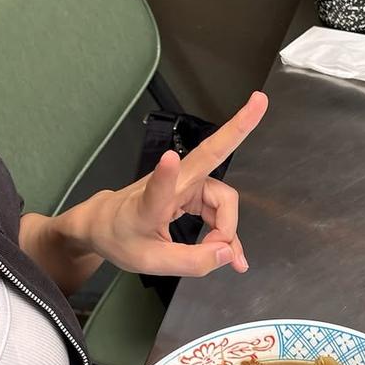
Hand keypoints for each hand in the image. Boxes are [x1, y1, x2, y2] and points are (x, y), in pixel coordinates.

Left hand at [85, 92, 267, 277]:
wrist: (105, 224)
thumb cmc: (121, 238)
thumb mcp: (151, 263)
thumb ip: (192, 262)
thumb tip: (228, 253)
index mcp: (148, 204)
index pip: (157, 189)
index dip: (165, 175)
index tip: (169, 158)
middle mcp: (171, 184)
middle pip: (211, 159)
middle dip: (237, 129)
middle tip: (260, 101)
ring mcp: (184, 183)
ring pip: (222, 200)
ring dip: (227, 229)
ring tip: (227, 259)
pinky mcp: (191, 190)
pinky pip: (219, 209)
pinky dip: (225, 231)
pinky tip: (230, 253)